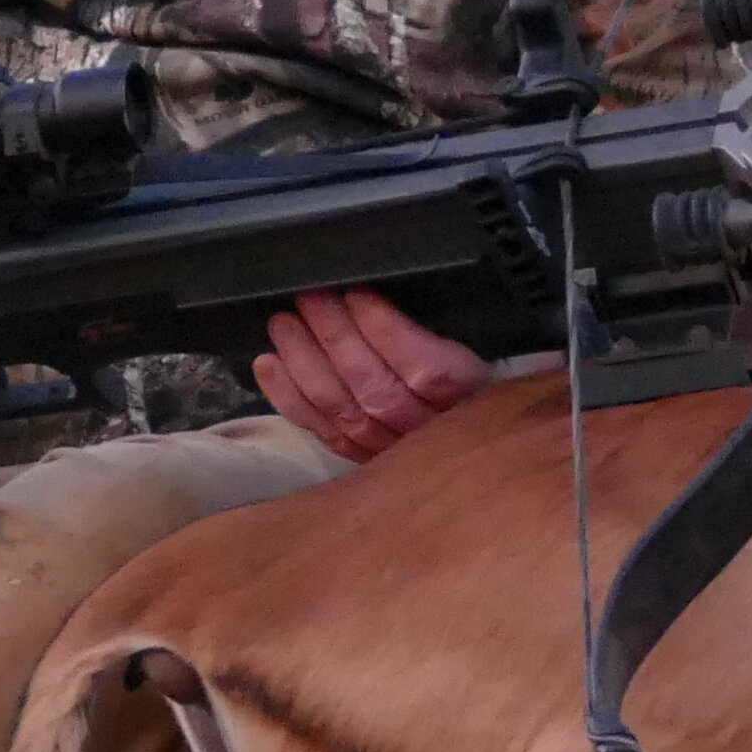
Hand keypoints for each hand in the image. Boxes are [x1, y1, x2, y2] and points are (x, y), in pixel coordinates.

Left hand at [254, 287, 496, 463]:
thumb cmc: (477, 380)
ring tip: (284, 324)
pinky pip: (321, 430)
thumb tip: (380, 294)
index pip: (424, 367)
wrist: (482, 441)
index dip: (384, 329)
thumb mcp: (480, 348)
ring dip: (305, 361)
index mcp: (466, 395)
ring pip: (342, 408)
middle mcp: (427, 430)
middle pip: (373, 386)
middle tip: (311, 298)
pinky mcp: (362, 457)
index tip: (357, 293)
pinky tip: (269, 365)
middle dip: (335, 336)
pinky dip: (289, 397)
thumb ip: (442, 330)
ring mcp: (390, 448)